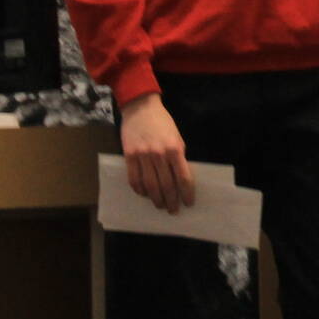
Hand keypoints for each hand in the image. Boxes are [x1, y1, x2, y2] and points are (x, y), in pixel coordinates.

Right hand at [121, 93, 195, 212]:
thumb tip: (180, 176)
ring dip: (156, 199)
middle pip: (166, 185)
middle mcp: (159, 154)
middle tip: (173, 210)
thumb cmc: (162, 122)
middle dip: (171, 200)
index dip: (186, 193)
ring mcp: (143, 156)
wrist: (141, 108)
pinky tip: (144, 194)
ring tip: (160, 206)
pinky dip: (140, 190)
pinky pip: (134, 179)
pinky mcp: (129, 156)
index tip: (189, 203)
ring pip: (150, 185)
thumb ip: (178, 155)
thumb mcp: (177, 136)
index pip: (183, 177)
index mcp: (175, 149)